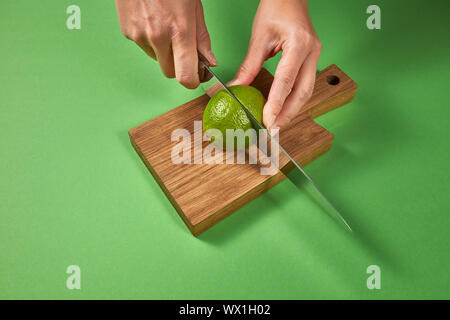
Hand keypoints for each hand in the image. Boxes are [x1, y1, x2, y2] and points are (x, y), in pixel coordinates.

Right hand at [115, 0, 216, 88]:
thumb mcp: (195, 7)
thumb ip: (202, 37)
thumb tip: (209, 61)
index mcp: (179, 31)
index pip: (185, 77)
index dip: (193, 81)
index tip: (197, 76)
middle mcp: (158, 37)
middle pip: (171, 73)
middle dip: (179, 66)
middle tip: (184, 51)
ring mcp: (140, 35)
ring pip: (157, 60)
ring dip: (164, 52)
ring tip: (167, 27)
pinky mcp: (128, 32)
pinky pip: (145, 47)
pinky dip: (152, 41)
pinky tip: (154, 21)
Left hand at [230, 0, 320, 129]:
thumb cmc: (276, 7)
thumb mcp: (259, 36)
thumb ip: (250, 65)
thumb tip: (237, 88)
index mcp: (299, 44)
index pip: (287, 80)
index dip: (277, 103)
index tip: (267, 120)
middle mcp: (312, 51)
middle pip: (303, 91)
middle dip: (288, 113)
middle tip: (273, 128)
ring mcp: (315, 55)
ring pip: (307, 90)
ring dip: (292, 109)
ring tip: (277, 123)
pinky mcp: (312, 58)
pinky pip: (305, 83)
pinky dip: (294, 98)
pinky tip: (283, 107)